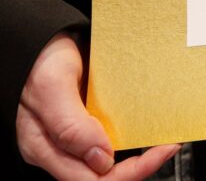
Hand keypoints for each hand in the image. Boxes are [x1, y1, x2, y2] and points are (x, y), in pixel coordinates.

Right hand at [16, 33, 179, 179]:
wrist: (38, 39)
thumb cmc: (37, 59)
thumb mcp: (51, 86)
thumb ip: (70, 126)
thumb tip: (101, 160)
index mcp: (43, 148)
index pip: (89, 180)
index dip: (129, 172)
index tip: (160, 151)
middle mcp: (57, 149)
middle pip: (102, 176)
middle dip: (140, 166)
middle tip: (168, 145)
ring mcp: (71, 138)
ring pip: (108, 164)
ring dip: (138, 156)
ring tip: (162, 139)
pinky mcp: (84, 124)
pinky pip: (109, 141)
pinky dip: (131, 139)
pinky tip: (146, 128)